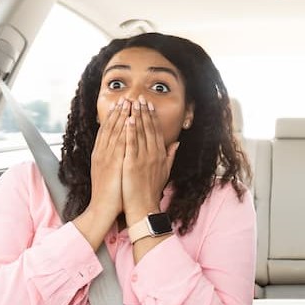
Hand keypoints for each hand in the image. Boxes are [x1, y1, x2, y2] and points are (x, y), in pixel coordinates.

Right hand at [85, 97, 126, 221]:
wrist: (102, 209)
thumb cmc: (110, 194)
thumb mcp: (111, 174)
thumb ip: (117, 161)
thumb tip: (123, 153)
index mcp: (101, 155)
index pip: (107, 132)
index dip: (114, 118)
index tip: (121, 106)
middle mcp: (101, 153)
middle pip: (110, 128)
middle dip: (118, 112)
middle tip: (126, 98)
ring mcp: (106, 157)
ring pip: (114, 132)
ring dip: (122, 116)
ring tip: (128, 103)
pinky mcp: (112, 163)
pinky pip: (119, 143)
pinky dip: (124, 131)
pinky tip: (129, 120)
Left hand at [122, 96, 178, 222]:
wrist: (144, 207)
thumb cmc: (152, 190)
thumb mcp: (165, 171)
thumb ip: (170, 155)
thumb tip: (177, 142)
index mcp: (160, 155)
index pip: (156, 131)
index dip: (152, 116)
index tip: (149, 104)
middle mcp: (153, 154)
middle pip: (149, 128)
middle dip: (144, 111)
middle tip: (140, 97)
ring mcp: (143, 158)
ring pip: (140, 133)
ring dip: (136, 116)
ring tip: (132, 103)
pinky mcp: (132, 164)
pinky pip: (131, 144)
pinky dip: (130, 131)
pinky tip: (127, 120)